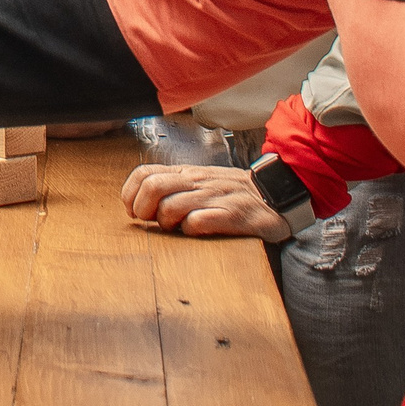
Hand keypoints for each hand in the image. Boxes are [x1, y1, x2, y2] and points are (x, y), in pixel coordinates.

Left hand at [120, 162, 292, 240]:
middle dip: (143, 209)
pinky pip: (198, 222)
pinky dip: (191, 230)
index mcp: (185, 173)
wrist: (274, 195)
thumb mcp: (199, 182)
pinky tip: (198, 232)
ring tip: (178, 228)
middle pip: (152, 187)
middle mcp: (196, 181)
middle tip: (153, 222)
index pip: (144, 173)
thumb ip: (172, 188)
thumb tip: (140, 204)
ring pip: (171, 206)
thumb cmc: (230, 193)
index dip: (130, 194)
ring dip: (167, 222)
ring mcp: (213, 197)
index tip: (134, 212)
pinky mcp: (230, 215)